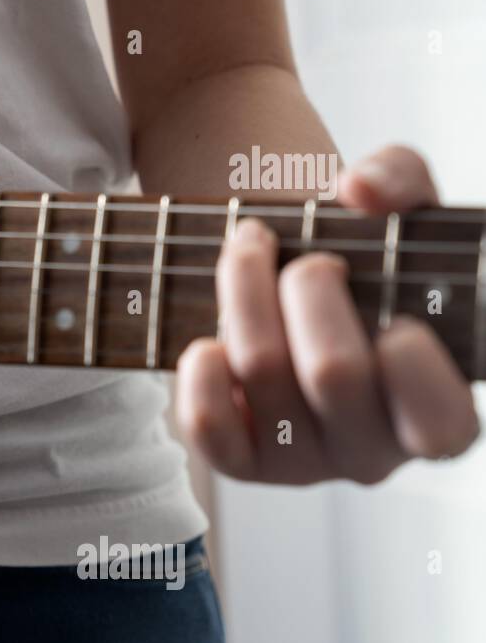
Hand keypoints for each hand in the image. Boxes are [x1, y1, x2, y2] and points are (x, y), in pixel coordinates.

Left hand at [176, 145, 479, 484]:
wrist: (275, 289)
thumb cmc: (356, 258)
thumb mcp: (395, 210)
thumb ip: (402, 179)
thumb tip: (361, 188)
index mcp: (436, 409)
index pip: (442, 425)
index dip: (413, 366)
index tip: (393, 312)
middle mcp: (373, 451)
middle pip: (334, 371)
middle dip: (310, 288)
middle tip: (308, 261)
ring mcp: (303, 463)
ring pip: (262, 372)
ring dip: (245, 290)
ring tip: (249, 251)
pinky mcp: (239, 461)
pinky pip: (207, 424)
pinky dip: (200, 369)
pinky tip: (209, 338)